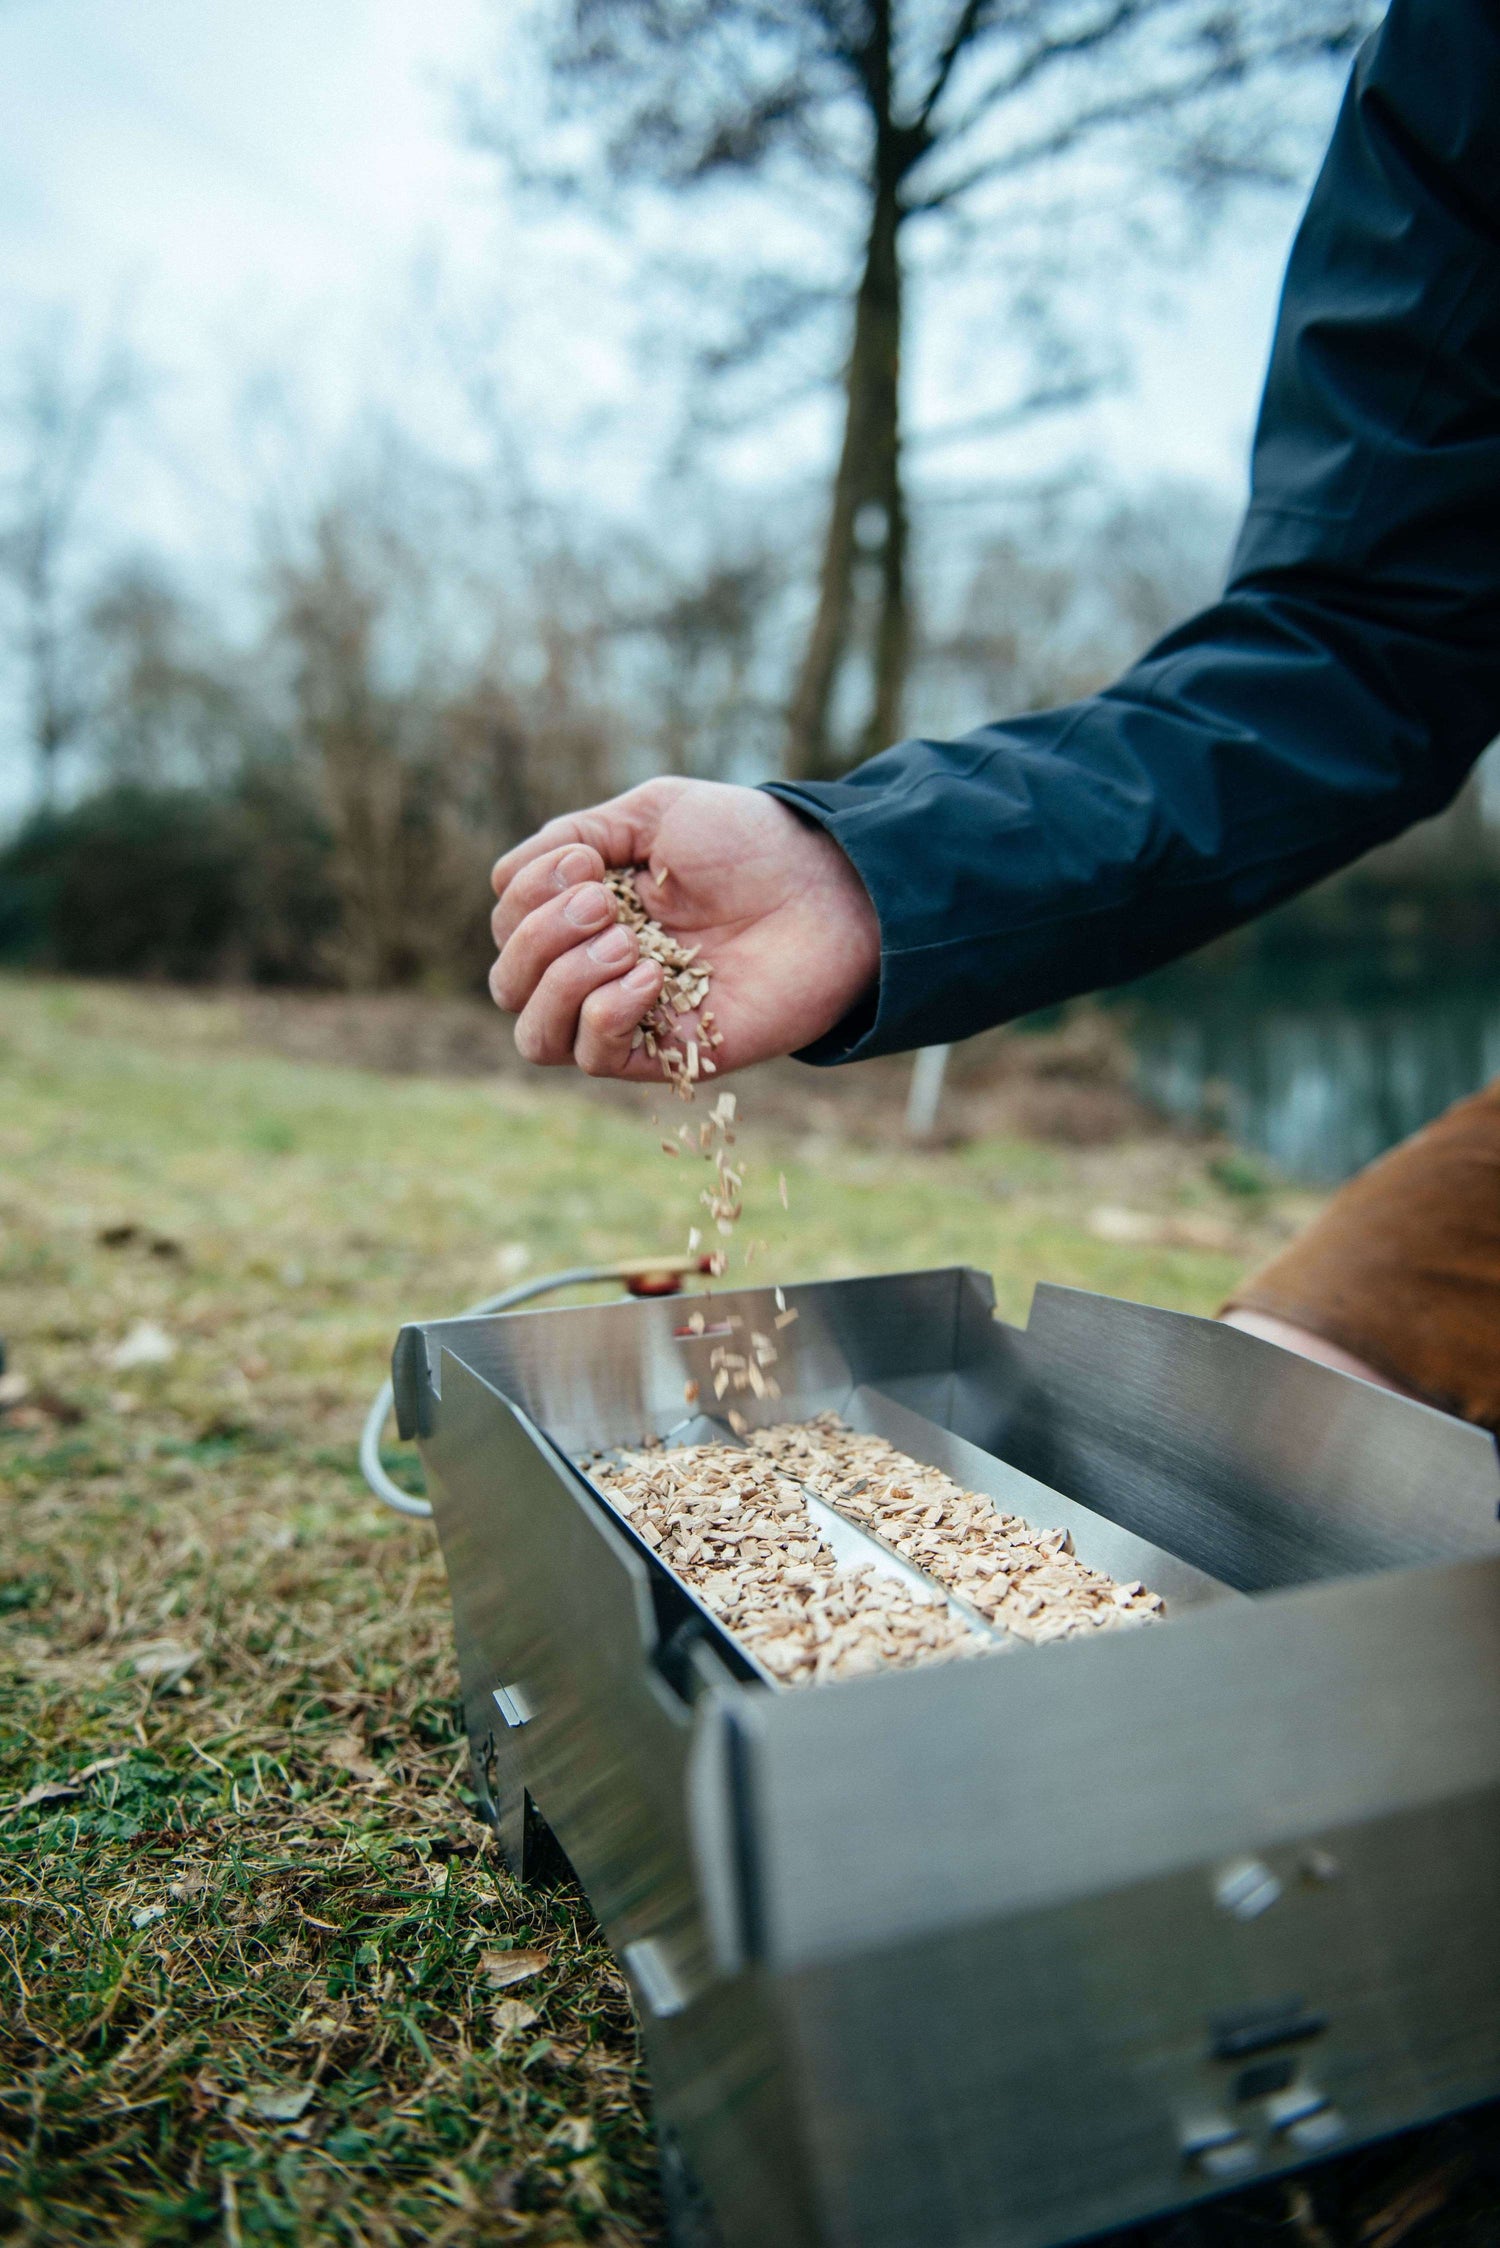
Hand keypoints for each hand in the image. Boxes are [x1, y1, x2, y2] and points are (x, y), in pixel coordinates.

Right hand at [489, 777, 879, 1077]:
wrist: (829, 889)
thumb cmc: (749, 845)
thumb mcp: (652, 812)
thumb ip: (573, 834)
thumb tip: (510, 881)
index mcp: (588, 909)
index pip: (508, 920)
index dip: (526, 893)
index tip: (586, 861)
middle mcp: (597, 966)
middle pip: (508, 981)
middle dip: (536, 937)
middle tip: (602, 902)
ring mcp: (629, 1014)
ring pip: (535, 1034)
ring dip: (559, 981)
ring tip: (625, 943)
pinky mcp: (667, 1053)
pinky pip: (593, 1057)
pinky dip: (604, 1013)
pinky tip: (649, 977)